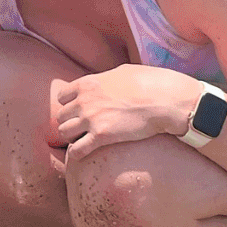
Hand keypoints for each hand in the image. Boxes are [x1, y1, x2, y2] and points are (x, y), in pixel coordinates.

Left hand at [49, 65, 201, 165]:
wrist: (164, 100)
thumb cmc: (150, 83)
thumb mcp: (123, 72)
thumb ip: (106, 79)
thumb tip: (106, 82)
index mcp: (88, 83)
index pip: (62, 97)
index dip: (70, 105)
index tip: (80, 111)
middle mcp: (84, 100)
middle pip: (61, 116)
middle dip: (71, 122)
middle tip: (83, 129)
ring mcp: (91, 119)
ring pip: (64, 133)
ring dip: (72, 138)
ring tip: (84, 140)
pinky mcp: (100, 137)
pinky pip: (76, 150)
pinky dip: (77, 154)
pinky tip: (84, 154)